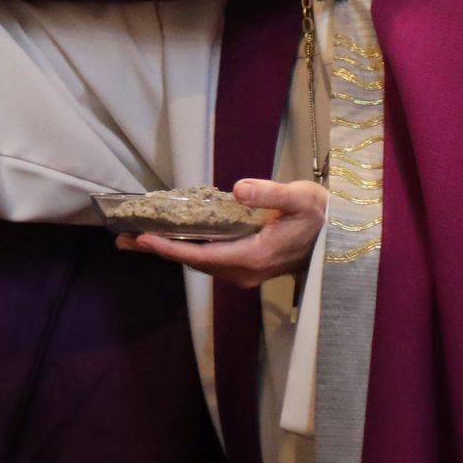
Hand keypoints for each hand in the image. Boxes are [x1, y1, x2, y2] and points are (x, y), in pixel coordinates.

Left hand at [115, 179, 326, 288]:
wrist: (339, 239)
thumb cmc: (321, 216)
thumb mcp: (301, 199)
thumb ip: (271, 194)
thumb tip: (239, 189)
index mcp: (252, 257)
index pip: (201, 255)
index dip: (169, 248)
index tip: (142, 238)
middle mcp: (243, 271)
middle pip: (192, 263)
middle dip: (158, 250)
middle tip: (123, 239)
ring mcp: (243, 273)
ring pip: (198, 263)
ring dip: (168, 251)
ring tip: (134, 241)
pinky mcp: (244, 267)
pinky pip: (208, 260)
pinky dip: (185, 250)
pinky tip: (169, 239)